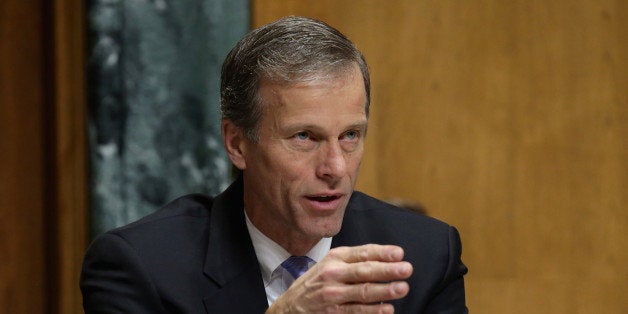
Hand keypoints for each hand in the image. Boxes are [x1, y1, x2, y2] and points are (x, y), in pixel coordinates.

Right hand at [267, 244, 412, 312]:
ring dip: (384, 291)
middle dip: (387, 270)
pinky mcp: (333, 313)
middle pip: (364, 271)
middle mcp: (333, 274)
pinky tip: (386, 309)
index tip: (399, 253)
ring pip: (362, 292)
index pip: (362, 253)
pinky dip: (372, 311)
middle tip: (406, 269)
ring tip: (401, 288)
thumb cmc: (317, 281)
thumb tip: (387, 257)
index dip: (382, 253)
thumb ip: (355, 259)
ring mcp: (333, 295)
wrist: (291, 306)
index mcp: (335, 258)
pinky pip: (356, 311)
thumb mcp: (331, 263)